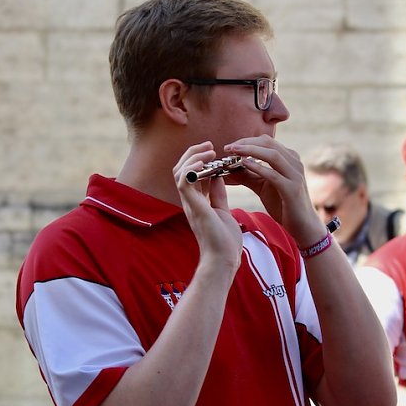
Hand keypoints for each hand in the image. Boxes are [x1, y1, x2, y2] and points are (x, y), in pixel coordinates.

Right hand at [174, 142, 243, 270]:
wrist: (224, 260)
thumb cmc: (224, 242)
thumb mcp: (222, 211)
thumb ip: (218, 195)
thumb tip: (219, 177)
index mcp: (196, 201)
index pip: (189, 174)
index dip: (197, 159)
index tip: (212, 150)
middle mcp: (189, 201)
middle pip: (180, 169)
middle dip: (192, 153)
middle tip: (209, 145)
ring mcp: (189, 204)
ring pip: (180, 172)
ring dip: (193, 158)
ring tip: (209, 151)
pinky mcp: (194, 207)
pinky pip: (185, 182)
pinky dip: (191, 169)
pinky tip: (204, 164)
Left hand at [223, 135, 324, 246]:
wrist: (302, 225)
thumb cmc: (282, 204)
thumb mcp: (262, 186)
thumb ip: (247, 175)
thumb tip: (227, 168)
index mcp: (289, 158)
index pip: (266, 141)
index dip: (247, 140)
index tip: (230, 146)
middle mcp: (294, 162)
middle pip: (269, 144)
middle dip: (246, 143)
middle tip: (228, 147)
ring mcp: (295, 174)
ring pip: (272, 155)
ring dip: (250, 151)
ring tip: (233, 152)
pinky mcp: (292, 189)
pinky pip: (274, 175)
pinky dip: (258, 168)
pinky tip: (244, 164)